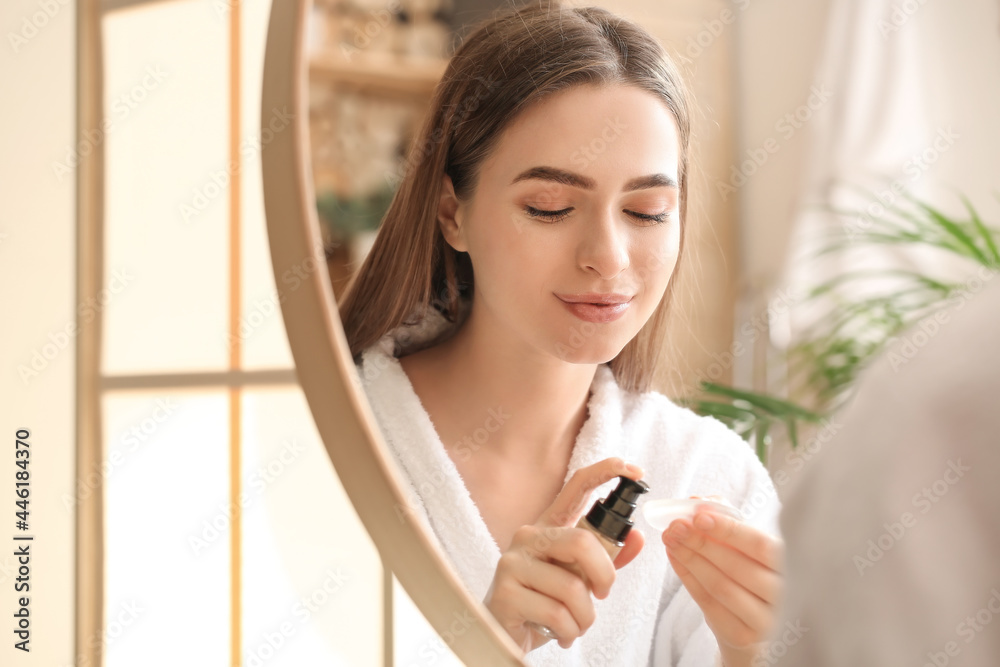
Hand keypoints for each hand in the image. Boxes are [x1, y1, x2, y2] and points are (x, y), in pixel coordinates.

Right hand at [482, 457, 645, 652]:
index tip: (635, 470)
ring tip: (575, 624)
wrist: (508, 634)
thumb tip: (639, 538)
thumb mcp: (579, 577)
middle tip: (602, 594)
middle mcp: (528, 536)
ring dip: (584, 617)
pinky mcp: (505, 592)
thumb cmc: (545, 601)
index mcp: (549, 526)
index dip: (605, 472)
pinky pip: (557, 614)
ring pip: (572, 588)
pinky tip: (560, 634)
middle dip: (604, 576)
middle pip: (582, 542)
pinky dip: (569, 631)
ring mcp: (513, 562)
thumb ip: (607, 558)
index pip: (576, 487)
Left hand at [662, 505, 783, 663]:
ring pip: (720, 586)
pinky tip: (676, 558)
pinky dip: (688, 577)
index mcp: (792, 563)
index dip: (728, 530)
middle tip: (675, 526)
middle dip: (700, 542)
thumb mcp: (747, 543)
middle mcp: (784, 594)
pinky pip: (708, 603)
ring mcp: (765, 619)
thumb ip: (726, 516)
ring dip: (690, 559)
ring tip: (671, 539)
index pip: (760, 545)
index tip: (699, 516)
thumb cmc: (753, 570)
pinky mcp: (743, 635)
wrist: (757, 619)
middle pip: (736, 567)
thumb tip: (698, 500)